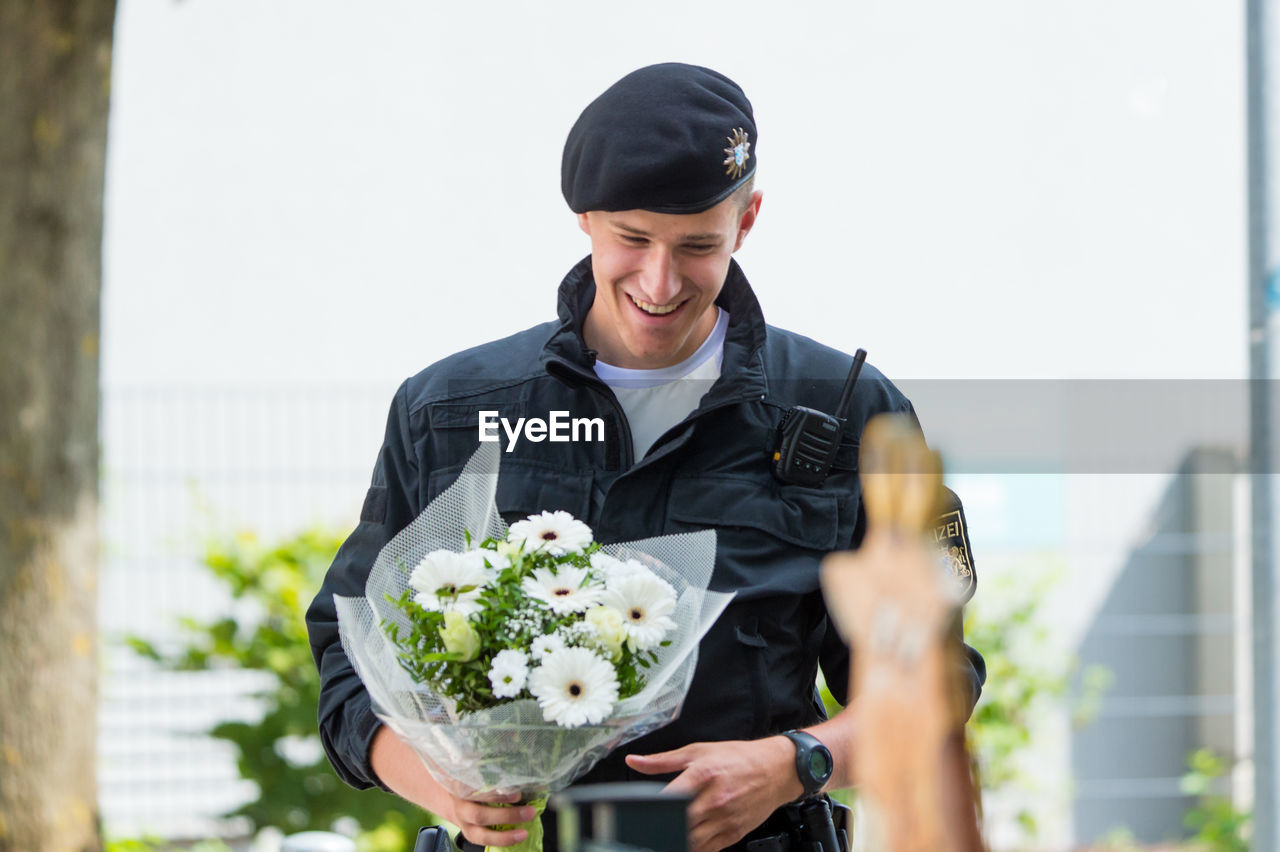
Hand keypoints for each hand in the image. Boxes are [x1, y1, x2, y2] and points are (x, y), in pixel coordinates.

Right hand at [369, 726, 536, 847]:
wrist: (435, 784)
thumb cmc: (454, 763)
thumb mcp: (457, 748)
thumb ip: (471, 739)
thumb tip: (495, 719)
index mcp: (454, 780)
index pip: (472, 789)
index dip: (492, 792)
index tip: (513, 788)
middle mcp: (457, 802)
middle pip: (479, 812)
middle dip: (504, 811)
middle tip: (526, 803)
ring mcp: (461, 818)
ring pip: (480, 830)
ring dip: (505, 830)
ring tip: (527, 822)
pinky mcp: (467, 828)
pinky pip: (482, 839)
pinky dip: (501, 840)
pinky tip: (520, 836)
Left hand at [626, 737, 802, 851]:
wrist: (776, 769)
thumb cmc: (737, 758)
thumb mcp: (697, 751)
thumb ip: (662, 760)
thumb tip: (634, 761)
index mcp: (702, 775)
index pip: (668, 799)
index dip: (650, 810)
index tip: (639, 814)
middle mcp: (714, 800)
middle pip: (678, 824)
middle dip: (661, 827)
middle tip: (649, 827)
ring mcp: (725, 820)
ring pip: (691, 842)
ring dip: (675, 840)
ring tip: (666, 834)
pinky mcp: (733, 833)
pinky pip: (707, 849)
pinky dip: (693, 848)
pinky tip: (686, 840)